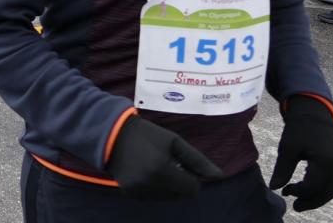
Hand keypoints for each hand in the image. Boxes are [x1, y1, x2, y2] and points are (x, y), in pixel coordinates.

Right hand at [107, 116, 223, 199]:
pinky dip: (154, 188)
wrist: (112, 134)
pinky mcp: (130, 193)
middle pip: (180, 196)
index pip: (192, 189)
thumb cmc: (147, 135)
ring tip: (156, 167)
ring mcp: (139, 191)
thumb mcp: (174, 142)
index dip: (192, 178)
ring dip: (167, 186)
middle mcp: (150, 185)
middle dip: (180, 183)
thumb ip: (197, 160)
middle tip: (169, 164)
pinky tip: (146, 172)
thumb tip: (219, 176)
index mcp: (163, 170)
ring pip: (167, 198)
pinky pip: (152, 197)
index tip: (183, 165)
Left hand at [268, 96, 332, 211]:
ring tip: (303, 202)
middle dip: (311, 201)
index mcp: (326, 160)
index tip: (285, 191)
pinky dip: (328, 190)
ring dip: (320, 198)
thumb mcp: (287, 148)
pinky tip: (315, 192)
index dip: (299, 192)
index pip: (314, 186)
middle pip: (327, 191)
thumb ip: (282, 169)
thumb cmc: (298, 129)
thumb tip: (274, 187)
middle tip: (295, 207)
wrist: (314, 114)